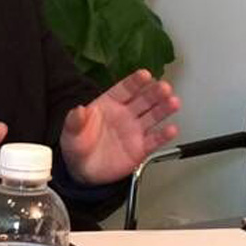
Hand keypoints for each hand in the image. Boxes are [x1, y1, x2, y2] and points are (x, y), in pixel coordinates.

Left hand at [60, 70, 179, 184]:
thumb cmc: (78, 144)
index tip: (145, 75)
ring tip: (173, 102)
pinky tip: (171, 129)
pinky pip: (154, 140)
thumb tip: (78, 109)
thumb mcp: (71, 131)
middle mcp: (125, 114)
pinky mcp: (140, 148)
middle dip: (154, 92)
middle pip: (143, 100)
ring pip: (153, 116)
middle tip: (164, 87)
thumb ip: (75, 120)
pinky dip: (163, 135)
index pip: (124, 89)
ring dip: (164, 108)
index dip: (135, 82)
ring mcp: (134, 130)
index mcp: (109, 103)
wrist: (83, 170)